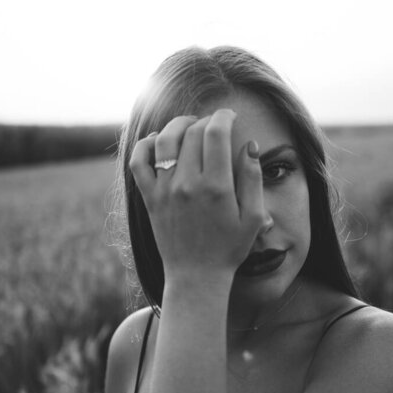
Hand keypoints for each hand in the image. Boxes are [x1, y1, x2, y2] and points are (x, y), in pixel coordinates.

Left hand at [129, 109, 264, 277]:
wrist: (196, 276)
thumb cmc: (229, 248)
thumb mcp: (253, 217)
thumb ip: (253, 179)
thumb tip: (249, 145)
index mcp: (217, 187)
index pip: (215, 133)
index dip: (224, 116)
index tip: (229, 116)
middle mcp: (188, 184)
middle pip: (192, 132)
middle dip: (205, 121)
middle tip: (213, 126)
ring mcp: (165, 190)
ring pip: (165, 140)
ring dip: (177, 125)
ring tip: (189, 126)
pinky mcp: (150, 198)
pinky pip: (138, 162)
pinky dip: (146, 145)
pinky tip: (159, 141)